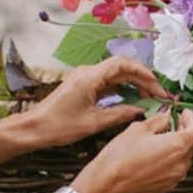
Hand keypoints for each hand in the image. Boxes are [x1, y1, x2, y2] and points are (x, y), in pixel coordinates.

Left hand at [17, 56, 169, 148]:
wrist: (33, 128)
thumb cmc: (59, 126)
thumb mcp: (94, 123)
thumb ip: (120, 114)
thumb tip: (141, 110)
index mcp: (90, 77)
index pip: (123, 64)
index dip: (143, 73)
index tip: (157, 86)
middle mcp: (88, 73)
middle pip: (122, 68)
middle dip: (142, 80)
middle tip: (159, 95)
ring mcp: (85, 78)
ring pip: (115, 75)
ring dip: (133, 84)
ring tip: (149, 98)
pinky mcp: (83, 87)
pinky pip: (107, 83)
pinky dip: (122, 89)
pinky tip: (132, 100)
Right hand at [75, 107, 192, 192]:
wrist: (106, 184)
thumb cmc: (119, 157)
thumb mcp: (138, 129)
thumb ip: (158, 121)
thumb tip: (166, 117)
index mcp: (177, 146)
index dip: (192, 119)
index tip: (183, 114)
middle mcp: (180, 164)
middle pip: (191, 144)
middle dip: (183, 131)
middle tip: (170, 123)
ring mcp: (174, 178)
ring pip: (183, 157)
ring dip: (176, 147)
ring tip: (158, 140)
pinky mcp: (166, 187)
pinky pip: (173, 170)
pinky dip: (168, 160)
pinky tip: (153, 156)